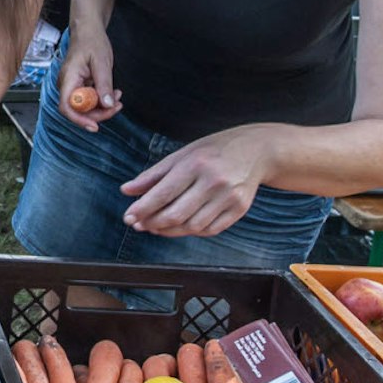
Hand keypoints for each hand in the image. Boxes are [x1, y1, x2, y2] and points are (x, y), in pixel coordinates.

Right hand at [56, 29, 120, 131]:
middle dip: (98, 113)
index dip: (79, 119)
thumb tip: (107, 105)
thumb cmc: (92, 42)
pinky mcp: (80, 86)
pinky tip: (113, 93)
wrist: (88, 31)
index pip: (67, 107)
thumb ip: (104, 84)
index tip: (94, 126)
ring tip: (118, 97)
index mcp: (68, 79)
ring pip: (85, 107)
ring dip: (102, 107)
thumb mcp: (102, 62)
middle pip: (78, 110)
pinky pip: (89, 99)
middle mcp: (67, 85)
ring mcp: (73, 86)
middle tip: (117, 107)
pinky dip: (101, 100)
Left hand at [119, 127, 273, 237]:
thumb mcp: (181, 155)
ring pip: (192, 226)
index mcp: (196, 164)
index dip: (142, 209)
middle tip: (139, 225)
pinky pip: (210, 229)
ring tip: (156, 226)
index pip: (163, 193)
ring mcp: (229, 198)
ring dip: (169, 230)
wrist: (256, 151)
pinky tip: (179, 226)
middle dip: (152, 223)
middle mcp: (214, 182)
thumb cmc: (213, 150)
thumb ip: (153, 175)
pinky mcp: (239, 210)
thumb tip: (126, 191)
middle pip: (176, 213)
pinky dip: (191, 231)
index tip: (128, 217)